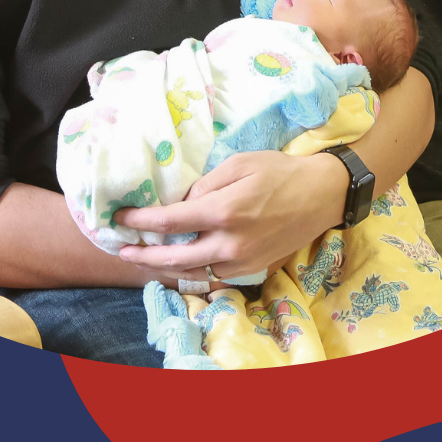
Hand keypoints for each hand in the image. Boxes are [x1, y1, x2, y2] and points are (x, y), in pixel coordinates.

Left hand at [115, 150, 347, 280]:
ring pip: (191, 274)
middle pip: (174, 258)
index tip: (120, 217)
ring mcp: (241, 262)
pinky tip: (178, 266)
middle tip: (122, 249)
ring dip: (163, 268)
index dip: (140, 221)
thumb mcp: (239, 163)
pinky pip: (213, 277)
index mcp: (224, 212)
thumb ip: (205, 185)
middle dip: (143, 255)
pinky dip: (191, 274)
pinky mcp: (252, 270)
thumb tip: (181, 204)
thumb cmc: (279, 172)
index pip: (170, 221)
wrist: (320, 196)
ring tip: (144, 260)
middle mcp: (230, 244)